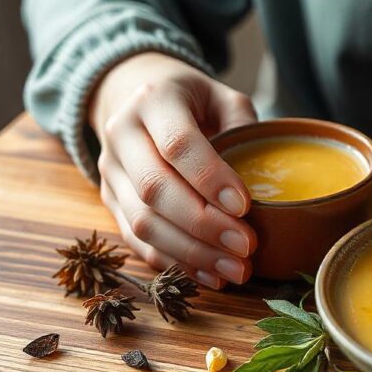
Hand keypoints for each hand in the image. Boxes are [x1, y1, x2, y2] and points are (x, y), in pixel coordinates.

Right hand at [90, 52, 257, 287]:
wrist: (134, 97)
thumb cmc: (191, 100)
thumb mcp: (222, 96)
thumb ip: (243, 126)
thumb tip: (262, 175)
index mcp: (153, 100)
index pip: (177, 143)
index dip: (211, 178)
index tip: (245, 206)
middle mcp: (122, 134)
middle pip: (155, 189)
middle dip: (204, 224)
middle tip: (246, 246)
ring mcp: (110, 171)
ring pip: (142, 222)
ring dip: (192, 252)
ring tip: (235, 270)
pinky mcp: (109, 201)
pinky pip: (137, 241)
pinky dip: (174, 263)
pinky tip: (210, 275)